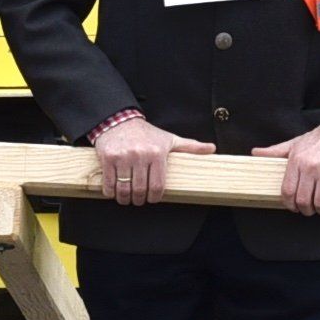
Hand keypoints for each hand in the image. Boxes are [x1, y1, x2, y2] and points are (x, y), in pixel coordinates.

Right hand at [91, 114, 214, 207]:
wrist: (119, 120)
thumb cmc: (146, 133)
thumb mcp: (170, 139)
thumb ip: (190, 146)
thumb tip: (211, 149)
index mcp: (157, 153)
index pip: (157, 186)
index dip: (154, 197)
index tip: (152, 198)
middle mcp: (140, 155)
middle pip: (140, 190)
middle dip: (139, 200)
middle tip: (138, 200)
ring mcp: (123, 157)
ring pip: (124, 189)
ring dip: (124, 199)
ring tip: (126, 198)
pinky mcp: (108, 158)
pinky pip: (109, 183)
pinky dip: (110, 192)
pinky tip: (114, 192)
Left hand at [257, 113, 319, 216]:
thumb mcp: (295, 143)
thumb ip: (276, 151)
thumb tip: (255, 153)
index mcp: (296, 160)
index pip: (287, 190)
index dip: (289, 204)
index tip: (293, 207)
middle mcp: (311, 166)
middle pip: (303, 200)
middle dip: (306, 210)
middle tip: (309, 210)